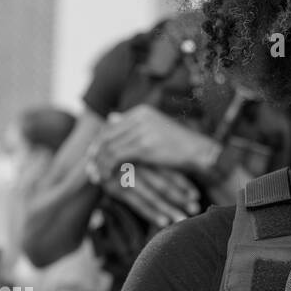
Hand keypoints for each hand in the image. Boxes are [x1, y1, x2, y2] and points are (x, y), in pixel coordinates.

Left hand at [94, 107, 222, 175]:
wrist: (200, 153)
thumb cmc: (179, 147)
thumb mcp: (154, 132)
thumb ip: (134, 126)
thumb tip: (111, 117)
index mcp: (142, 111)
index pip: (111, 126)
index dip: (99, 142)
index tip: (92, 157)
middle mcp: (140, 117)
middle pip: (107, 135)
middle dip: (96, 154)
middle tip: (89, 169)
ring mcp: (142, 130)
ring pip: (109, 146)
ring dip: (100, 163)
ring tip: (96, 177)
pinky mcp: (144, 145)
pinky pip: (117, 156)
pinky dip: (108, 168)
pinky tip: (107, 178)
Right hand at [99, 163, 201, 227]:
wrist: (84, 170)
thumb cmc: (113, 168)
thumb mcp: (132, 163)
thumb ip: (150, 168)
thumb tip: (177, 176)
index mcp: (144, 157)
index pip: (167, 171)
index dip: (183, 184)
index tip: (196, 195)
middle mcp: (137, 164)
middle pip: (163, 183)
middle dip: (180, 197)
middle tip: (196, 208)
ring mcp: (125, 176)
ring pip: (151, 194)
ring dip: (168, 208)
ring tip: (182, 220)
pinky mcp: (115, 188)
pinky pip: (136, 203)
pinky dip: (151, 213)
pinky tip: (164, 222)